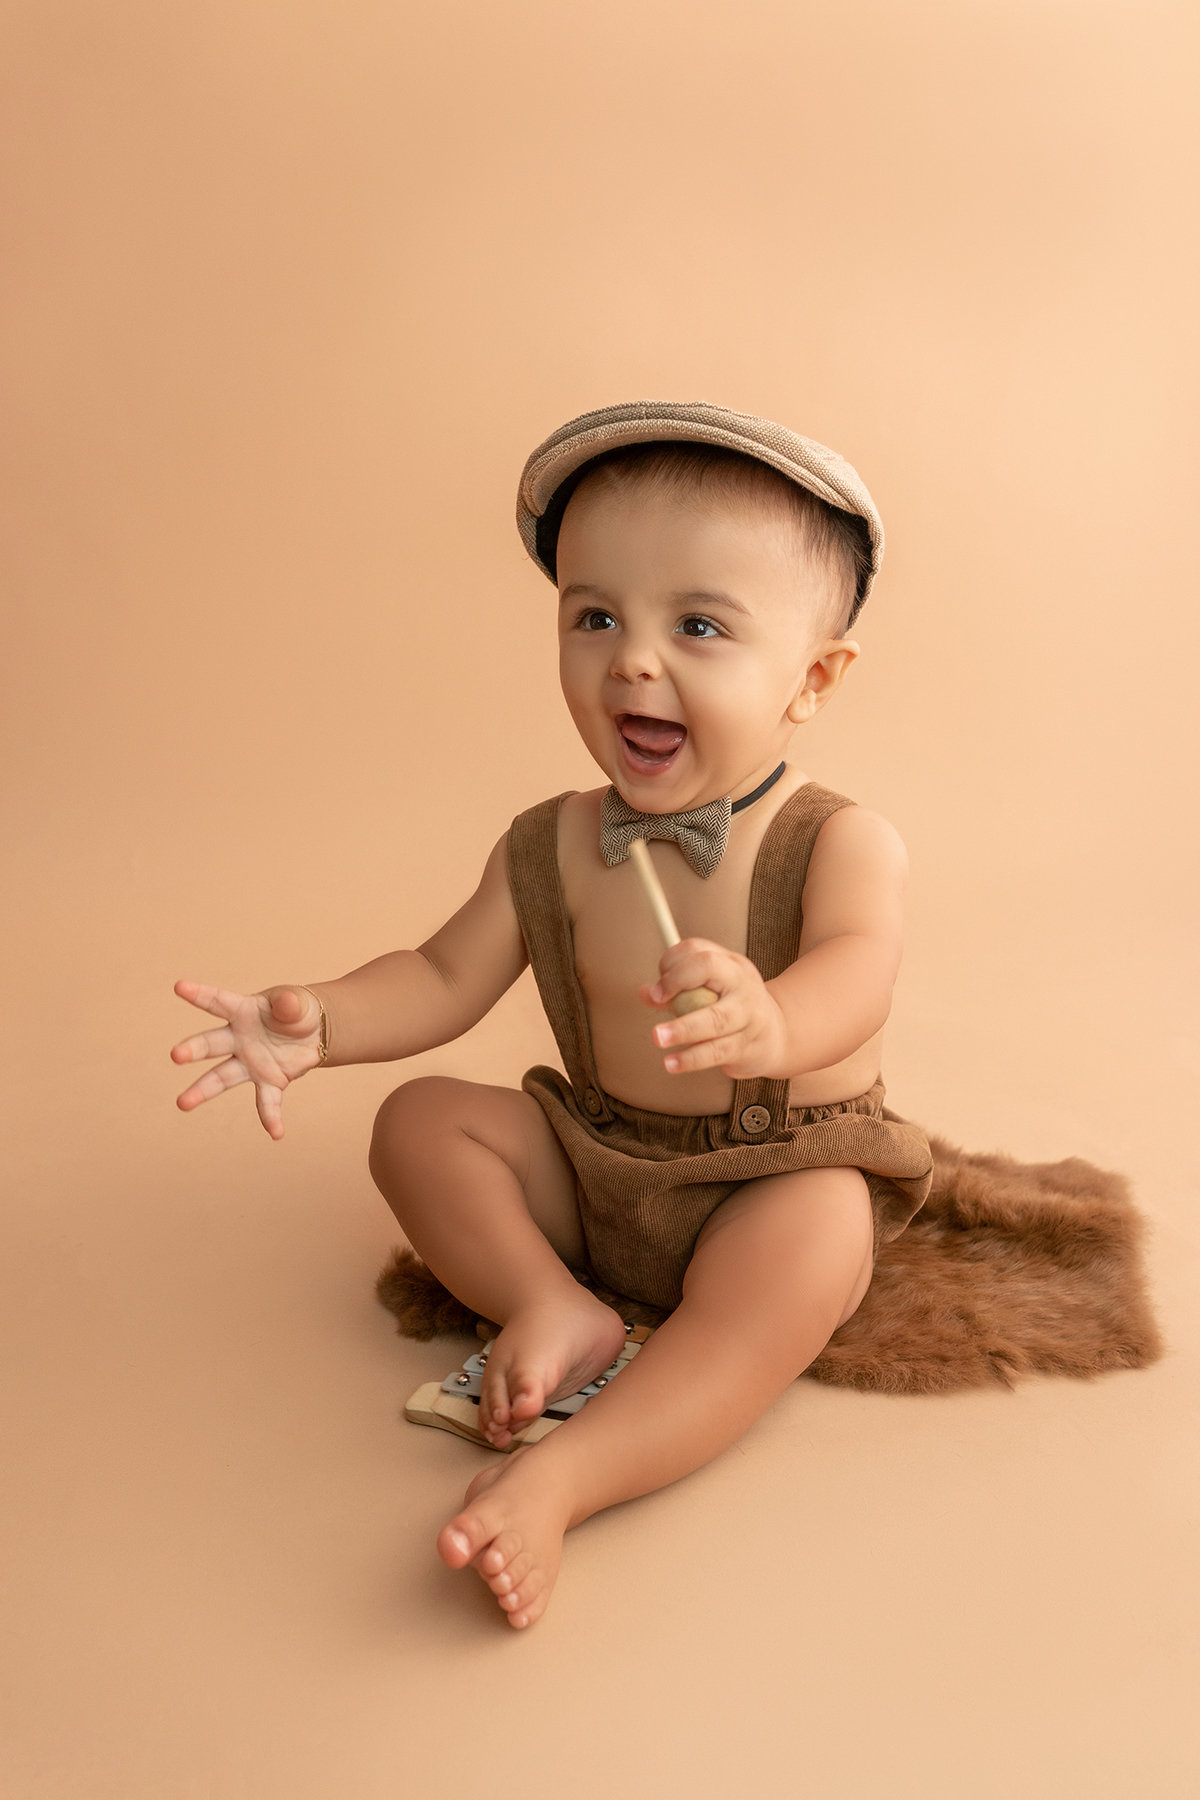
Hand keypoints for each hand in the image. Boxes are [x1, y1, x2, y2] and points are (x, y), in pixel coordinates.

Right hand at [170, 980, 324, 1139]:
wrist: (316, 1032)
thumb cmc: (297, 1010)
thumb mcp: (298, 1002)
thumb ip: (290, 1004)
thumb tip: (286, 1003)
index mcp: (243, 1011)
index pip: (219, 1001)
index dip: (199, 994)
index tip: (179, 986)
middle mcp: (239, 1038)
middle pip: (211, 1044)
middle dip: (193, 1049)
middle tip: (176, 1055)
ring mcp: (250, 1062)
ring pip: (222, 1077)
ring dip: (202, 1090)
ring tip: (182, 1103)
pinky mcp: (268, 1081)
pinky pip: (266, 1102)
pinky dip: (270, 1117)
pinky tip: (276, 1132)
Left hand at [639, 938, 787, 1078]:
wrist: (776, 1036)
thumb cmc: (733, 1009)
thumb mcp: (709, 991)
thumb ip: (676, 991)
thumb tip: (645, 993)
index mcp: (731, 964)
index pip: (699, 951)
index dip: (673, 963)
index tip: (657, 986)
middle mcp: (742, 983)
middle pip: (709, 968)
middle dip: (678, 981)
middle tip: (656, 999)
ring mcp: (748, 1015)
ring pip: (715, 1018)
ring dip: (683, 1028)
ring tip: (658, 1038)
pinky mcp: (746, 1046)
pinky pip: (716, 1051)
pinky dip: (691, 1058)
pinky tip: (672, 1063)